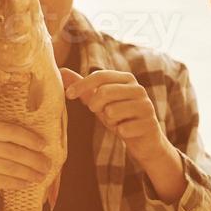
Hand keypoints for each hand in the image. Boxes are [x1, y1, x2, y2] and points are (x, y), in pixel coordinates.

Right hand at [0, 93, 53, 203]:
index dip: (28, 137)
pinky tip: (27, 183)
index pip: (7, 129)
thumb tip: (30, 142)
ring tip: (42, 175)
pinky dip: (18, 182)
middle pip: (11, 149)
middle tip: (47, 164)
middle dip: (33, 158)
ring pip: (10, 166)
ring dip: (30, 172)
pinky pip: (4, 180)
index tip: (43, 144)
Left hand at [62, 68, 176, 175]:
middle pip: (105, 91)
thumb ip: (83, 88)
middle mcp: (138, 89)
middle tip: (100, 112)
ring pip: (112, 111)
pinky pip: (123, 128)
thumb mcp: (100, 101)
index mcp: (127, 79)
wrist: (144, 140)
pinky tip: (127, 131)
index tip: (68, 95)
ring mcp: (146, 105)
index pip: (100, 76)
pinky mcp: (149, 123)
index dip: (82, 85)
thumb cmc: (120, 116)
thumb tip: (61, 71)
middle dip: (95, 105)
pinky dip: (120, 132)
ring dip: (110, 121)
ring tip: (117, 122)